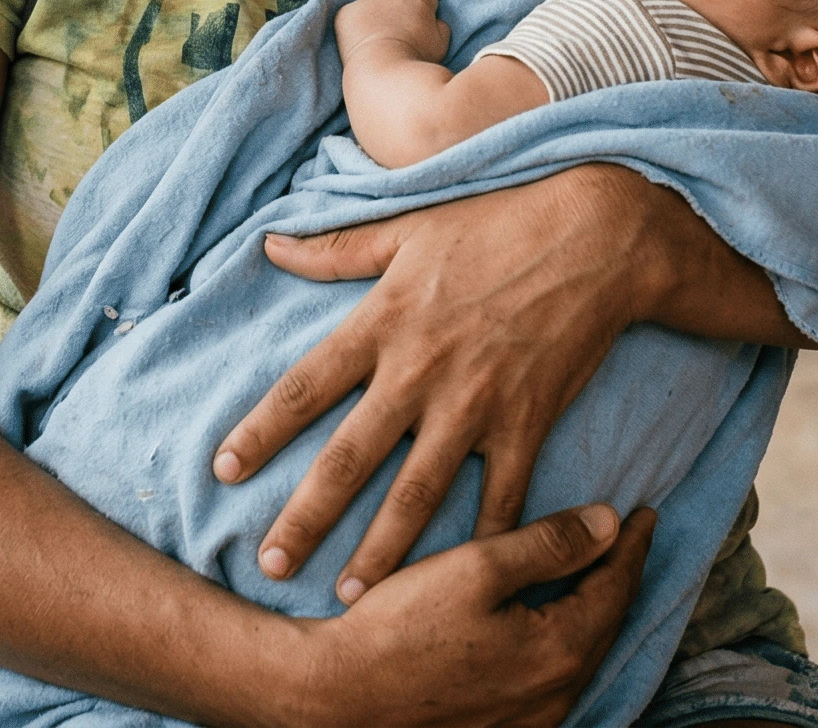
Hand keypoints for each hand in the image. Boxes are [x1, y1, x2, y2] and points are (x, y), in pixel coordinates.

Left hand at [216, 164, 663, 600]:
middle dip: (306, 515)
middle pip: (349, 456)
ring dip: (381, 549)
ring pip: (416, 493)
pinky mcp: (526, 424)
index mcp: (384, 321)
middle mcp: (420, 371)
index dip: (260, 428)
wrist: (594, 237)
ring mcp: (475, 404)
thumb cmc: (496, 223)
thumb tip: (270, 244)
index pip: (305, 384)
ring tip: (349, 595)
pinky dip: (482, 545)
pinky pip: (501, 499)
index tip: (223, 468)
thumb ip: (335, 248)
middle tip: (271, 564)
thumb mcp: (408, 226)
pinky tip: (461, 584)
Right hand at [290, 503, 655, 727]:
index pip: (613, 589)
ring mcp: (531, 722)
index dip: (630, 546)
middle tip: (629, 535)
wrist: (341, 697)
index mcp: (556, 652)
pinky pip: (556, 677)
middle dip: (619, 575)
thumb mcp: (477, 567)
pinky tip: (554, 618)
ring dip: (594, 606)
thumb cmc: (402, 627)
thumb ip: (547, 543)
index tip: (644, 512)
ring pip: (582, 653)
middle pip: (604, 625)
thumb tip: (610, 522)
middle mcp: (555, 696)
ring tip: (598, 568)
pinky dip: (567, 637)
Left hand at [335, 0, 449, 66]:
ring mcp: (369, 2)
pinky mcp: (347, 12)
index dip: (422, 8)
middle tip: (394, 41)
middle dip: (395, 16)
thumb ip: (440, 27)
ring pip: (371, 8)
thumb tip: (436, 21)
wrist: (383, 68)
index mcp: (419, 3)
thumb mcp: (440, 45)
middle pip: (396, 2)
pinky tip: (356, 46)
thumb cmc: (415, 61)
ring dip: (373, 20)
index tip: (417, 23)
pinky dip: (352, 28)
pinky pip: (349, 16)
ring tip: (374, 47)